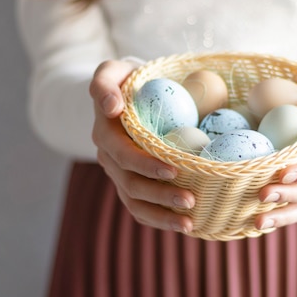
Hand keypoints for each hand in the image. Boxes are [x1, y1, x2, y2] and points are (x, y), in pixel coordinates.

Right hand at [89, 60, 194, 232]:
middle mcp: (108, 157)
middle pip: (130, 183)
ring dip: (161, 215)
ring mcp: (118, 173)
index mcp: (105, 132)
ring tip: (189, 222)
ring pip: (134, 202)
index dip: (145, 165)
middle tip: (191, 200)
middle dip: (160, 195)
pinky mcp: (129, 184)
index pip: (123, 154)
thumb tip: (111, 109)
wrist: (126, 96)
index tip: (174, 169)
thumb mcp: (113, 70)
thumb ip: (105, 82)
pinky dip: (159, 220)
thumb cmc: (129, 79)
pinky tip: (185, 226)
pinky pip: (140, 208)